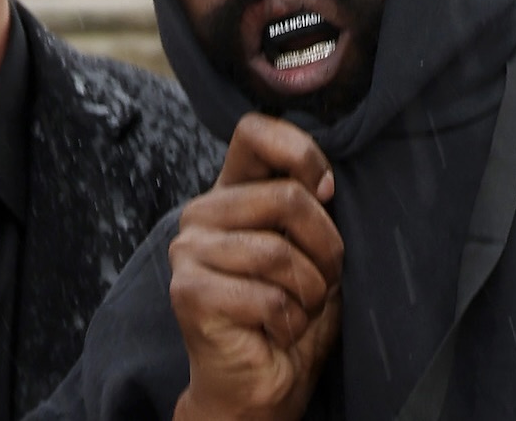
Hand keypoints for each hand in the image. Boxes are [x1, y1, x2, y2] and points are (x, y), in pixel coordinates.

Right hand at [171, 113, 342, 420]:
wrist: (263, 383)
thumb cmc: (291, 312)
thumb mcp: (312, 247)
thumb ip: (309, 203)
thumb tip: (323, 182)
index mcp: (232, 192)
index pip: (255, 131)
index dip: (303, 154)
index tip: (326, 192)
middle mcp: (202, 214)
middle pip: (288, 198)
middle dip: (326, 248)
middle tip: (321, 280)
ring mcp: (189, 252)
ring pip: (280, 252)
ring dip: (310, 292)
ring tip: (298, 308)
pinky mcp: (189, 293)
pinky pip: (269, 297)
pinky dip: (290, 322)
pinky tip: (277, 331)